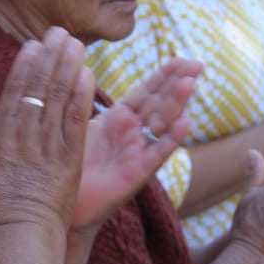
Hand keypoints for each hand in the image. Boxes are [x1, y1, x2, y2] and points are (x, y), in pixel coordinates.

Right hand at [0, 27, 93, 233]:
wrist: (20, 236)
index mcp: (0, 138)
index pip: (13, 94)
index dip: (24, 67)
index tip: (33, 45)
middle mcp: (22, 136)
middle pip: (36, 89)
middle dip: (48, 58)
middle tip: (58, 32)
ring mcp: (46, 146)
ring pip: (56, 99)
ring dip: (66, 68)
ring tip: (75, 44)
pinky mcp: (68, 159)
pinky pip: (76, 122)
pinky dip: (82, 97)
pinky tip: (87, 75)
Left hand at [73, 58, 201, 228]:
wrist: (66, 205)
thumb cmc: (71, 166)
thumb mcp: (79, 126)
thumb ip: (84, 101)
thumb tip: (81, 69)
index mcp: (120, 119)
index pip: (147, 91)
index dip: (164, 75)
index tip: (182, 58)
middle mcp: (134, 133)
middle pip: (159, 103)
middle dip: (177, 83)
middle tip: (197, 64)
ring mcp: (138, 152)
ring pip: (163, 124)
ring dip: (177, 104)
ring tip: (190, 83)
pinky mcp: (138, 174)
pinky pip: (157, 154)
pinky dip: (172, 139)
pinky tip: (185, 123)